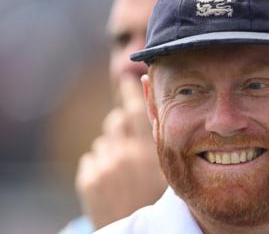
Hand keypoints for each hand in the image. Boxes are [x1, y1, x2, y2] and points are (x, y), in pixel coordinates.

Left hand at [75, 75, 166, 229]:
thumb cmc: (156, 199)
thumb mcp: (170, 170)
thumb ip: (162, 140)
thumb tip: (154, 108)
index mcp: (148, 151)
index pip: (135, 109)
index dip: (130, 89)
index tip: (127, 77)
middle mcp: (124, 155)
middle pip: (116, 120)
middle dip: (122, 125)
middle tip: (131, 143)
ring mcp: (104, 168)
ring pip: (104, 141)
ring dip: (112, 148)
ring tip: (124, 169)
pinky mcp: (88, 180)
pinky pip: (91, 158)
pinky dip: (100, 164)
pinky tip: (112, 181)